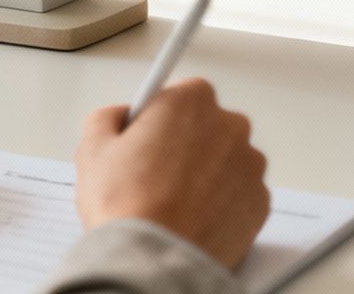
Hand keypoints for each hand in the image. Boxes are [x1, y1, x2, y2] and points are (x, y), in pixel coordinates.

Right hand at [74, 78, 269, 270]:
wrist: (153, 258)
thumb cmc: (126, 204)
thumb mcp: (93, 146)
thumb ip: (109, 117)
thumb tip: (120, 118)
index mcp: (191, 100)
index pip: (178, 95)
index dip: (158, 119)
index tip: (148, 137)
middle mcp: (229, 126)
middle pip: (205, 126)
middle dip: (184, 145)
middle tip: (154, 174)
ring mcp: (250, 165)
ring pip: (225, 161)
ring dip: (205, 174)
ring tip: (172, 202)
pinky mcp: (261, 202)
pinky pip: (239, 194)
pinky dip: (221, 203)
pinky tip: (192, 217)